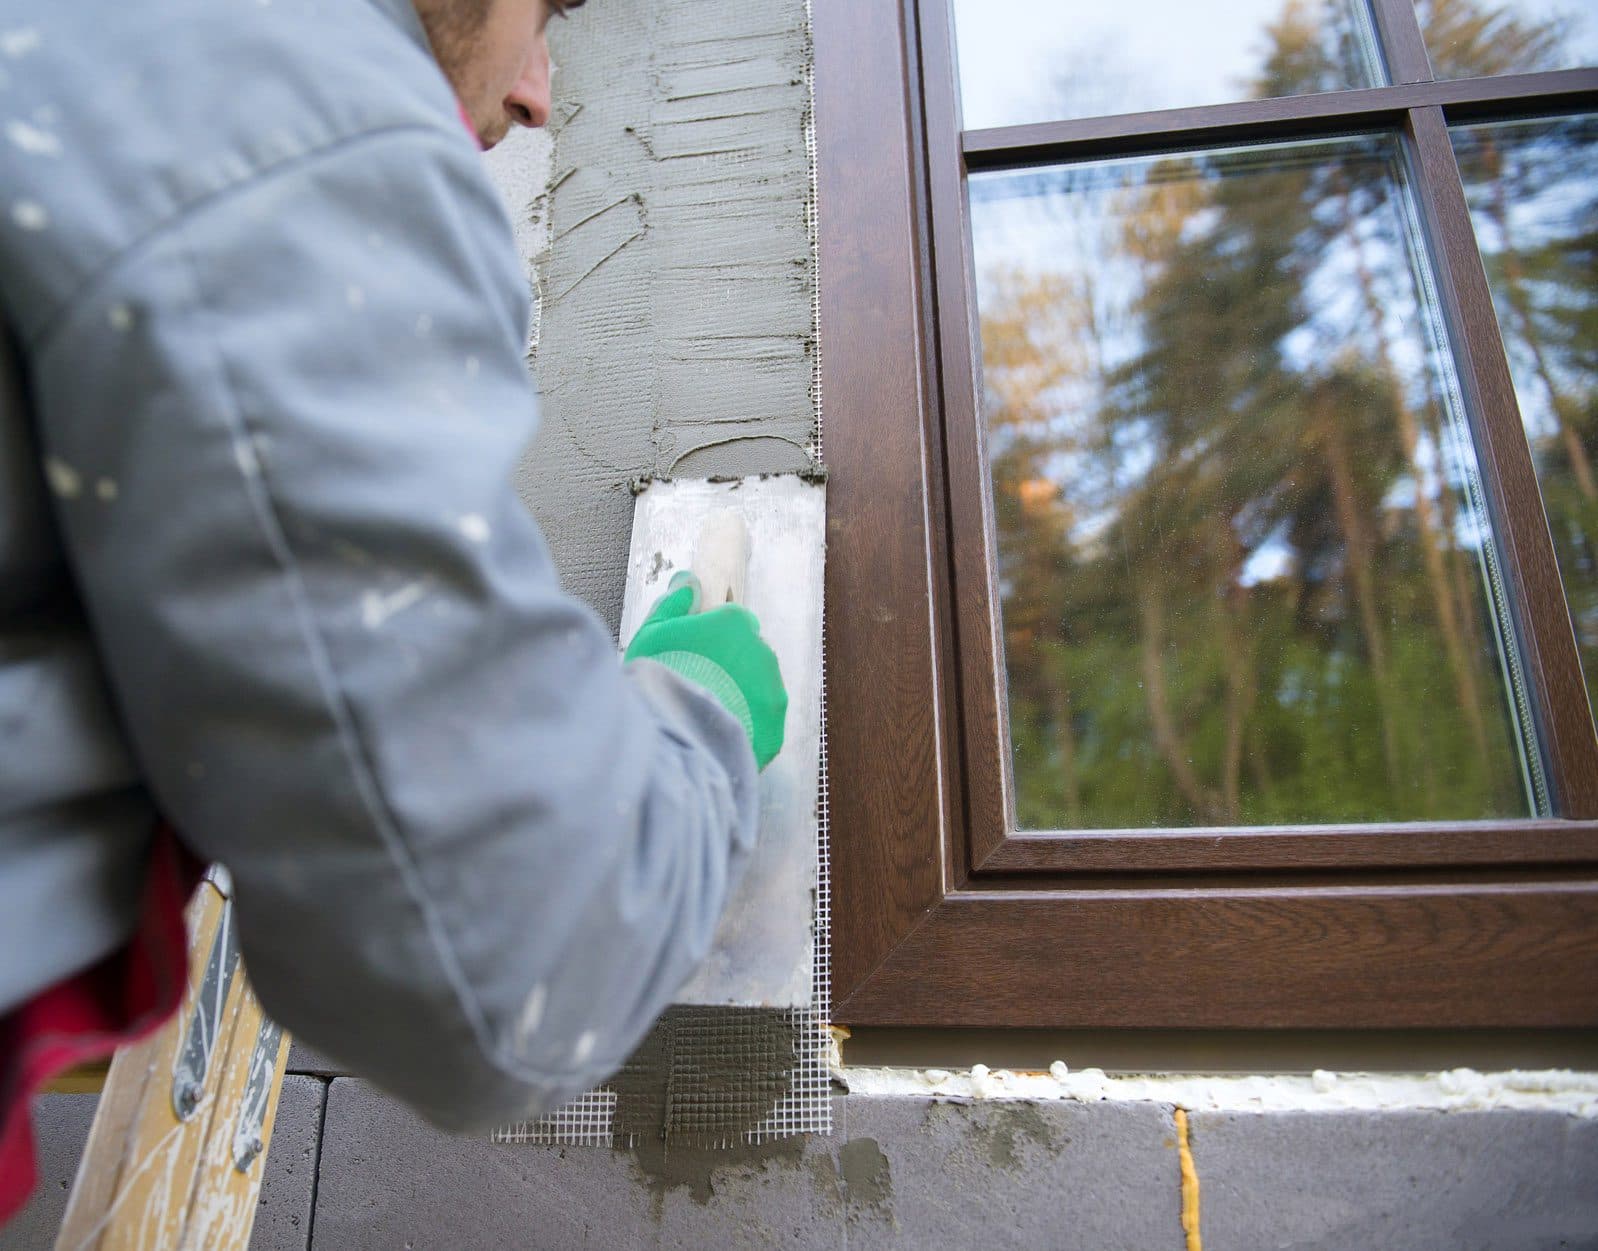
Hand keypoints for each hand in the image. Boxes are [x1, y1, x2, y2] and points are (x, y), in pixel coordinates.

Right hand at [624, 572, 787, 769]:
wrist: (675, 734)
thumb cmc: (661, 677)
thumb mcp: (653, 632)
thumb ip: (673, 604)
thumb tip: (689, 582)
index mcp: (735, 623)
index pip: (730, 623)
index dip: (710, 640)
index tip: (693, 656)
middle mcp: (762, 652)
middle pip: (747, 655)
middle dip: (728, 667)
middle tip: (697, 685)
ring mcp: (772, 692)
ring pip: (757, 689)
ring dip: (738, 696)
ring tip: (706, 715)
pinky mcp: (774, 730)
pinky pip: (760, 724)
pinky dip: (744, 728)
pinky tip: (718, 735)